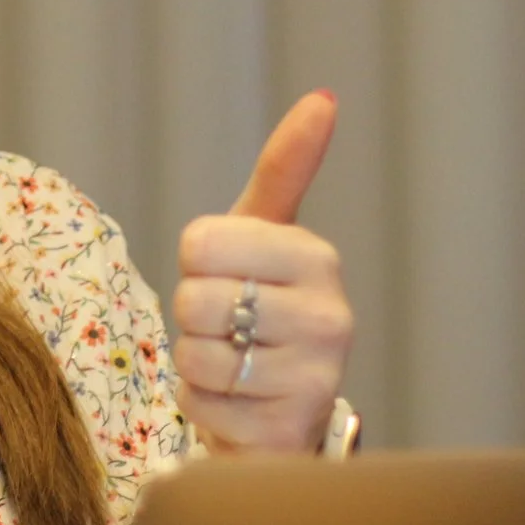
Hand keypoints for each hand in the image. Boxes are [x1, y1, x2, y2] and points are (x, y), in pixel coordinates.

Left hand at [169, 90, 353, 453]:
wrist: (276, 408)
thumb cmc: (259, 306)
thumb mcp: (262, 234)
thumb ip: (286, 167)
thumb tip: (324, 97)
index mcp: (316, 258)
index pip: (201, 242)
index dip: (197, 262)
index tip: (230, 274)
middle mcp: (330, 316)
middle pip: (194, 299)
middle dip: (195, 316)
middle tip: (232, 327)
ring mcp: (315, 376)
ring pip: (196, 353)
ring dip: (197, 363)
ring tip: (237, 364)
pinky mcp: (288, 428)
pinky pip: (202, 401)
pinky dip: (205, 404)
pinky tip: (240, 402)